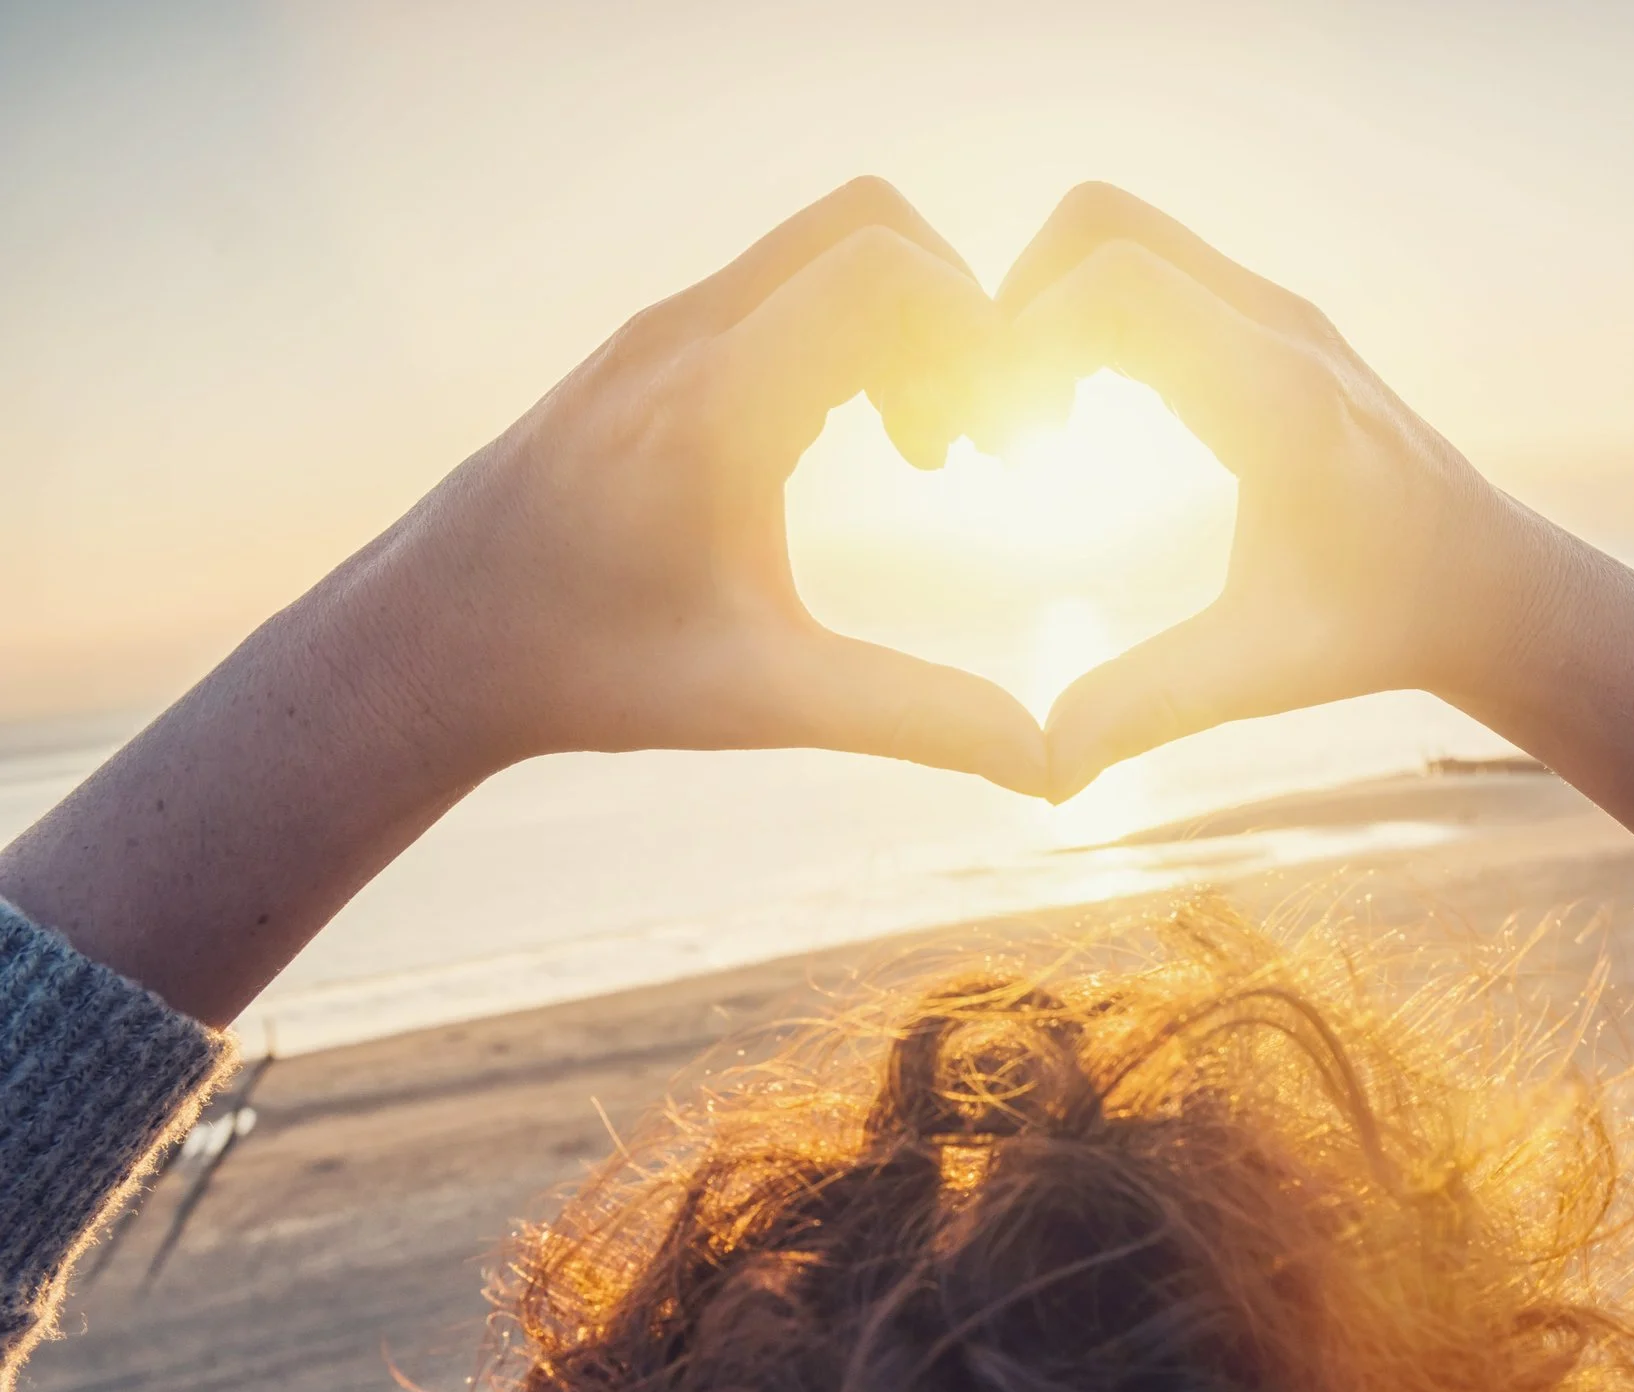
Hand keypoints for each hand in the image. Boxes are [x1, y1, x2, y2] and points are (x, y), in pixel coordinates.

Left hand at [366, 176, 1043, 787]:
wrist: (428, 642)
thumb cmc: (589, 673)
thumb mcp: (764, 702)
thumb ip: (914, 718)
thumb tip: (1047, 766)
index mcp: (715, 407)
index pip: (886, 272)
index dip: (978, 335)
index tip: (1001, 446)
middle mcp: (684, 338)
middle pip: (868, 226)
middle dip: (955, 312)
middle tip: (973, 436)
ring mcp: (662, 329)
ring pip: (826, 246)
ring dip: (905, 323)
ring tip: (927, 449)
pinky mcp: (653, 343)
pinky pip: (784, 284)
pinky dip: (852, 332)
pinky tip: (864, 438)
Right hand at [990, 183, 1564, 799]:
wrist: (1488, 585)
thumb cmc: (1379, 627)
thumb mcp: (1262, 671)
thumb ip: (1150, 707)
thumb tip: (1045, 778)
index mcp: (1275, 393)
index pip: (1111, 286)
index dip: (1021, 343)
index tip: (1000, 447)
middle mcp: (1279, 325)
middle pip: (1100, 222)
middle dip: (1017, 303)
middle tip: (999, 422)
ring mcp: (1278, 310)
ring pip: (1120, 233)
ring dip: (1049, 307)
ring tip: (1032, 428)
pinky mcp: (1270, 318)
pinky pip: (1150, 268)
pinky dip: (1089, 316)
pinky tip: (1079, 423)